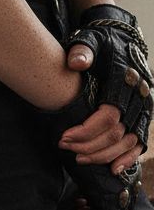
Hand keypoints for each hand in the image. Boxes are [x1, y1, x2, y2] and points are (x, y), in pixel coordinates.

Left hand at [59, 42, 144, 175]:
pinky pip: (140, 143)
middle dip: (89, 145)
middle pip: (116, 132)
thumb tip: (76, 62)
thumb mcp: (90, 40)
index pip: (108, 115)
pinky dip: (129, 158)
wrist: (122, 41)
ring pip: (128, 142)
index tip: (63, 137)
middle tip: (64, 147)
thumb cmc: (102, 44)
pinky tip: (113, 169)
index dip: (86, 130)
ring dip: (104, 155)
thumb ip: (82, 50)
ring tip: (79, 158)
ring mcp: (145, 109)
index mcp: (126, 81)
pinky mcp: (145, 117)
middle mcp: (140, 98)